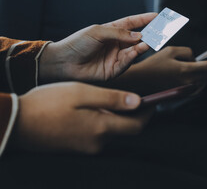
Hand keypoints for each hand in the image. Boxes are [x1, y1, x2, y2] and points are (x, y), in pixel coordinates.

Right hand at [13, 82, 153, 153]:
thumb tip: (139, 102)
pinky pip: (100, 134)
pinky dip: (106, 122)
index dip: (149, 114)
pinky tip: (97, 109)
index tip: (154, 101)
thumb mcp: (83, 93)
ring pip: (114, 131)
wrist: (18, 123)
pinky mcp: (79, 147)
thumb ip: (113, 99)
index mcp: (102, 127)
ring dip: (119, 117)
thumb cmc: (50, 103)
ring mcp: (88, 147)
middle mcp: (99, 142)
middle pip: (127, 130)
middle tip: (137, 98)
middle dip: (136, 115)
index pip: (137, 126)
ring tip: (114, 99)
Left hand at [39, 13, 156, 82]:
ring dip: (142, 46)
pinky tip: (135, 52)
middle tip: (160, 32)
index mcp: (112, 31)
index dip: (145, 19)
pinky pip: (126, 63)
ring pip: (134, 51)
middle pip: (137, 38)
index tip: (158, 16)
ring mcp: (116, 57)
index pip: (132, 23)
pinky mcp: (113, 70)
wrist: (63, 62)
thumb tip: (139, 36)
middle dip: (149, 34)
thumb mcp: (98, 32)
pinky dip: (132, 58)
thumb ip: (119, 33)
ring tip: (148, 42)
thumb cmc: (77, 43)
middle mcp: (116, 44)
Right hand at [119, 46, 206, 93]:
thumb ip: (189, 52)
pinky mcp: (184, 94)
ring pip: (205, 80)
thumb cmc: (154, 64)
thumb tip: (196, 59)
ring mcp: (187, 90)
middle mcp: (189, 82)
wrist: (142, 81)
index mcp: (187, 70)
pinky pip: (198, 85)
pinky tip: (205, 76)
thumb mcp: (172, 51)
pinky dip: (202, 80)